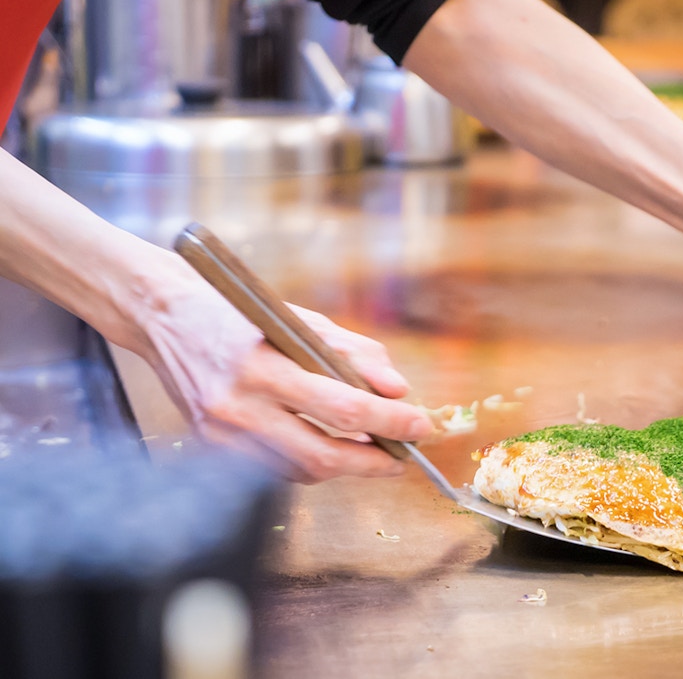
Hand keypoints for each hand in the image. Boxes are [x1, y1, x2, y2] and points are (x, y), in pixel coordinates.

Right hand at [140, 277, 434, 482]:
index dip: (390, 422)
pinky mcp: (209, 446)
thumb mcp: (301, 320)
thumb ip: (354, 354)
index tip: (420, 425)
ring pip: (299, 470)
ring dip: (344, 467)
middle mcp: (238, 405)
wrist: (161, 315)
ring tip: (372, 452)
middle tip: (403, 455)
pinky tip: (328, 449)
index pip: (343, 407)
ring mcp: (220, 433)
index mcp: (264, 365)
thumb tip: (398, 391)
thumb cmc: (238, 313)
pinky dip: (309, 464)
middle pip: (322, 454)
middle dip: (373, 461)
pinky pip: (274, 470)